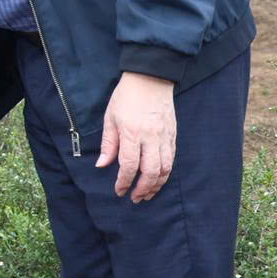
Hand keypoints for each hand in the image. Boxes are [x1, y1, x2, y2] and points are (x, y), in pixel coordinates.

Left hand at [97, 71, 175, 201]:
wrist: (151, 79)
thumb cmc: (126, 97)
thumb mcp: (110, 118)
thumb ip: (109, 144)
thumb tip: (102, 165)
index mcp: (132, 133)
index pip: (130, 165)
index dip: (125, 182)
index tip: (119, 191)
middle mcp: (151, 137)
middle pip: (151, 171)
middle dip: (143, 189)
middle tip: (135, 198)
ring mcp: (165, 136)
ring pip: (165, 168)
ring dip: (157, 184)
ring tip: (148, 194)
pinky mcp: (173, 134)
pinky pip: (172, 158)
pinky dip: (166, 172)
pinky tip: (158, 179)